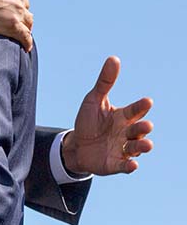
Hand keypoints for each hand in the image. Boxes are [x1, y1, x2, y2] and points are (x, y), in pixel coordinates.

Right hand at [0, 0, 33, 51]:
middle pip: (22, 3)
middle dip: (17, 8)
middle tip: (6, 15)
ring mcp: (16, 11)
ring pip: (28, 19)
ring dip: (24, 24)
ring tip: (17, 30)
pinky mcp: (13, 27)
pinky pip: (25, 37)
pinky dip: (26, 41)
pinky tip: (24, 46)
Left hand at [62, 56, 153, 175]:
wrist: (77, 145)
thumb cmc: (88, 121)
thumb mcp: (94, 100)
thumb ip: (105, 82)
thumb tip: (114, 58)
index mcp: (122, 116)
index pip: (135, 110)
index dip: (141, 106)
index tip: (147, 101)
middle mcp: (126, 133)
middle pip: (139, 130)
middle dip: (143, 129)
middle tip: (146, 125)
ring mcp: (122, 149)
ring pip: (136, 148)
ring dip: (142, 147)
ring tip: (146, 144)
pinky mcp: (115, 164)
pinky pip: (125, 166)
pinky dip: (129, 166)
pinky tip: (132, 165)